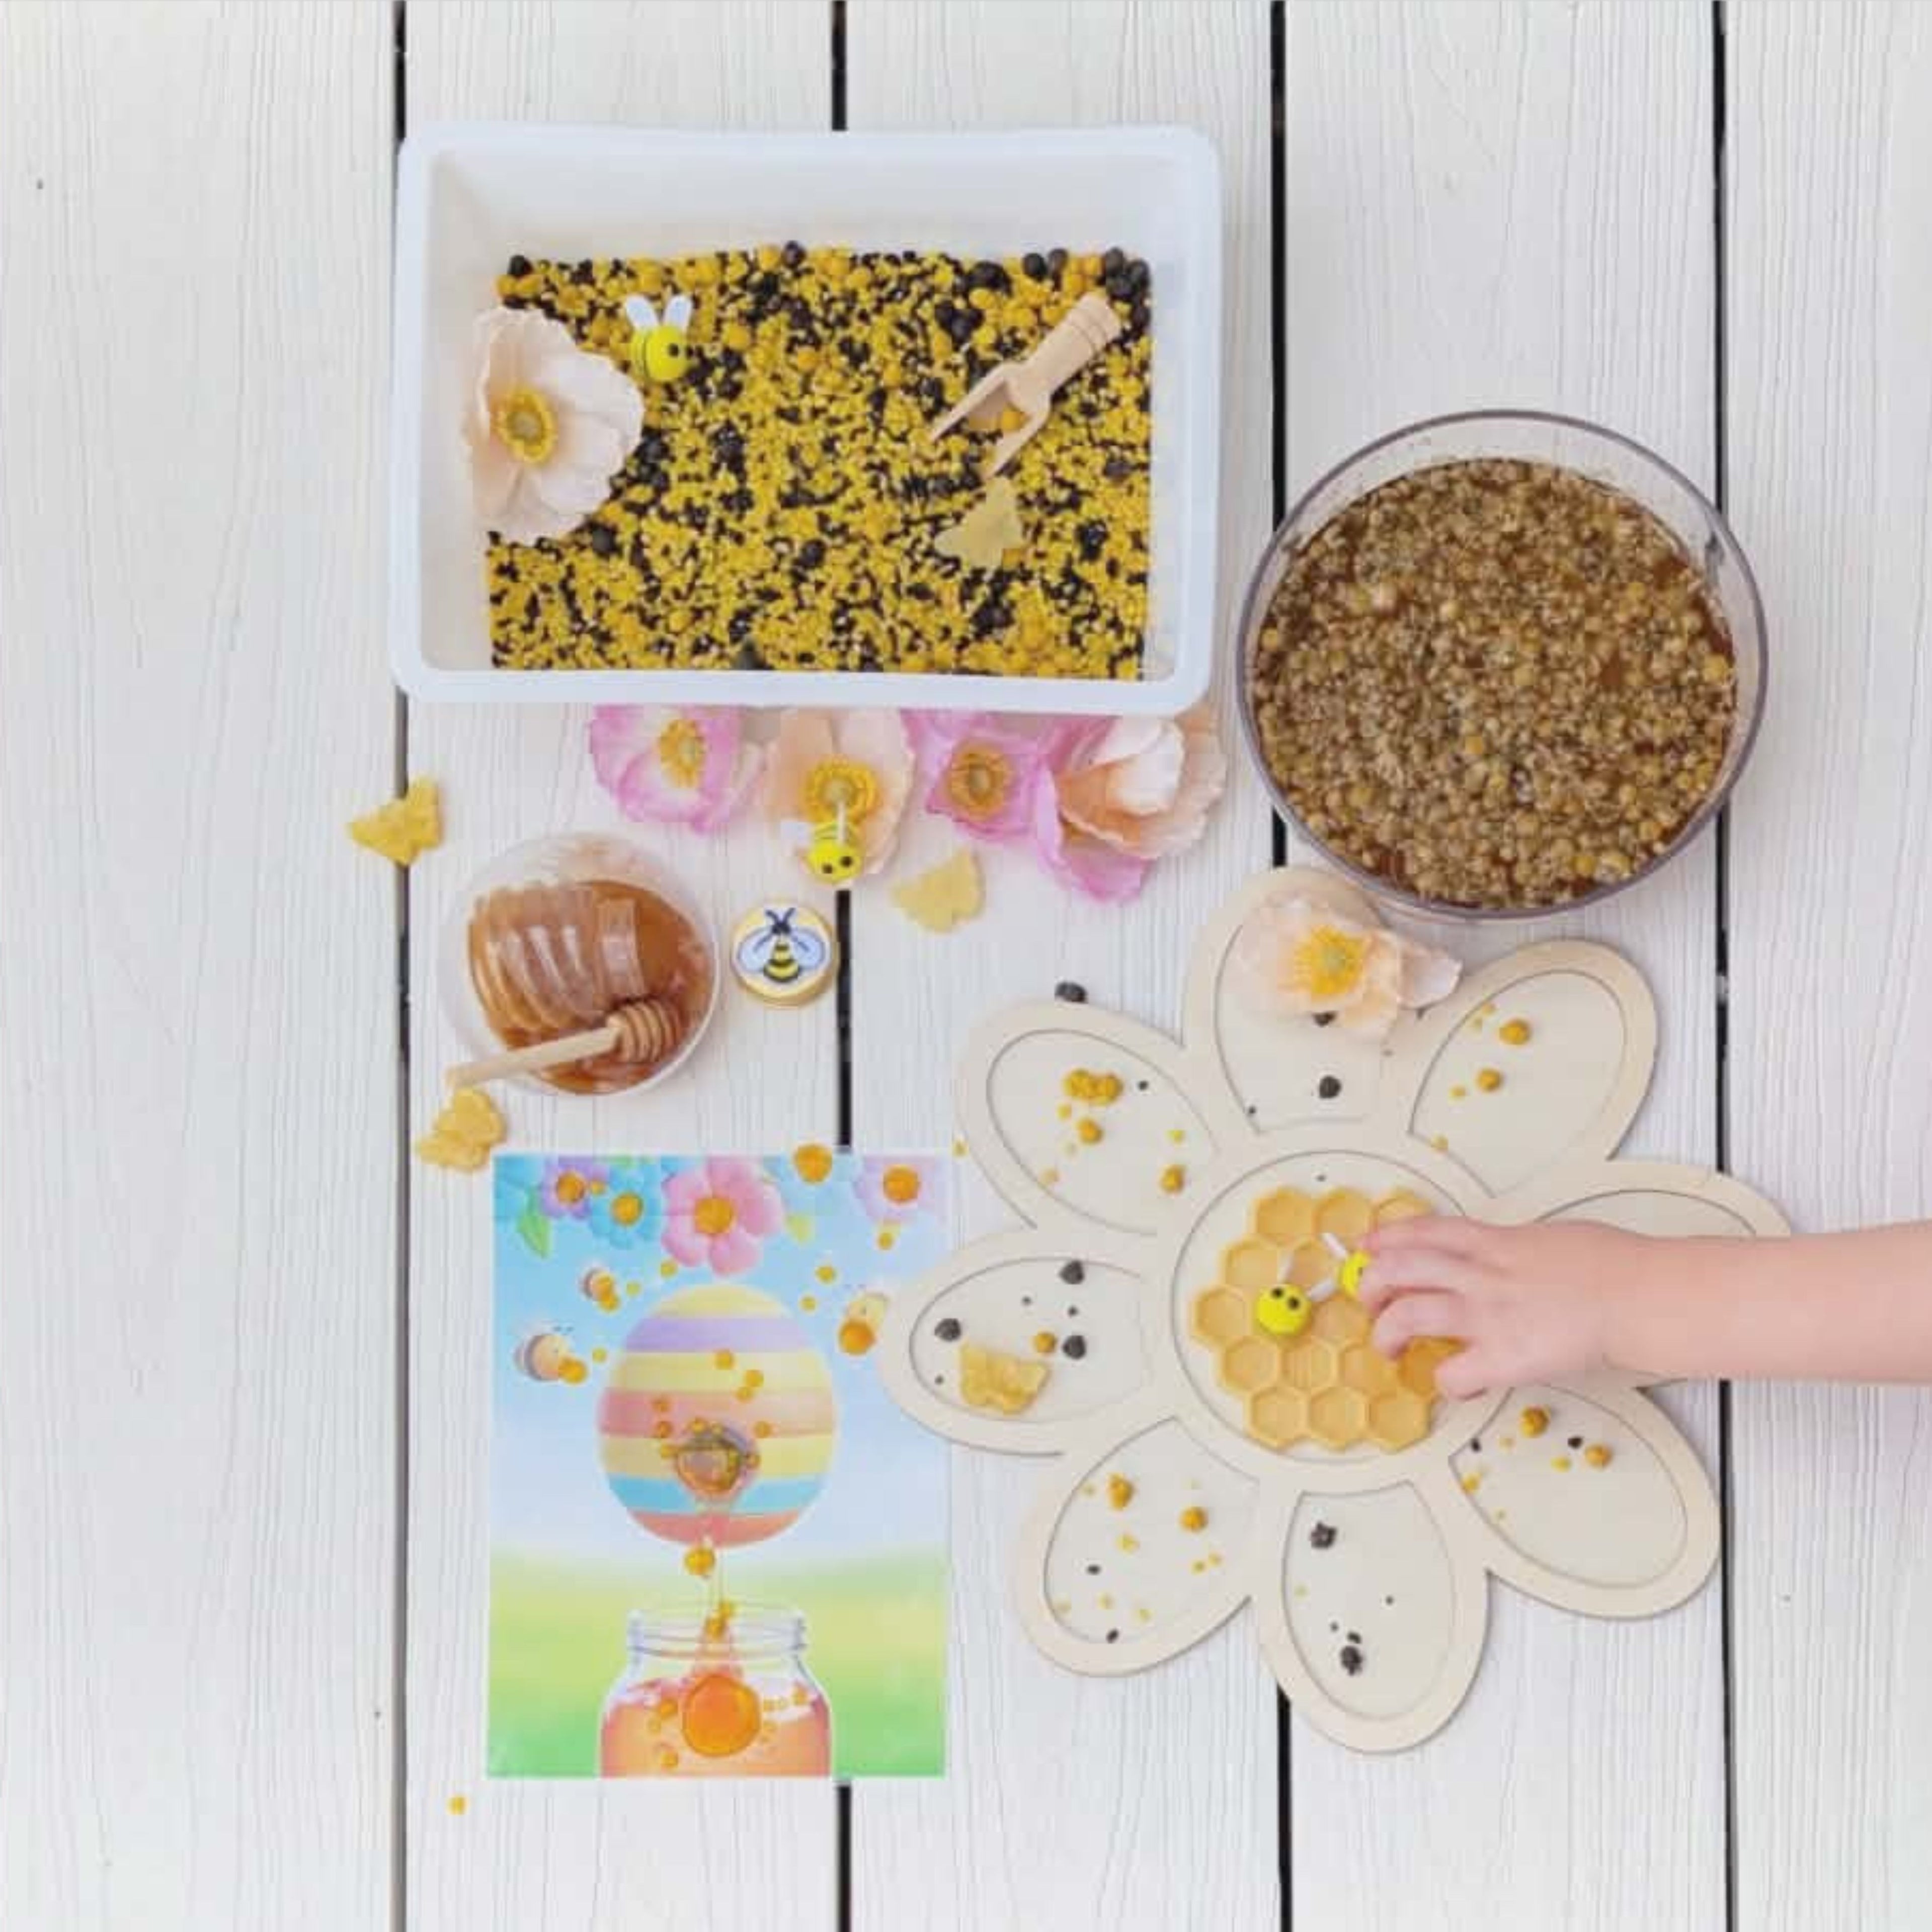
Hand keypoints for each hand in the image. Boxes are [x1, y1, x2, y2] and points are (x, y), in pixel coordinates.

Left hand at [1359, 1217, 1666, 1396]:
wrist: (1638, 1295)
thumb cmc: (1610, 1266)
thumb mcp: (1550, 1238)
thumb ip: (1514, 1248)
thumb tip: (1506, 1255)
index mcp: (1493, 1241)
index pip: (1423, 1231)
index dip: (1387, 1238)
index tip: (1369, 1246)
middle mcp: (1479, 1275)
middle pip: (1398, 1269)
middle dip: (1371, 1284)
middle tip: (1372, 1300)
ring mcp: (1486, 1316)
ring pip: (1407, 1316)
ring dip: (1387, 1333)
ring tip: (1389, 1345)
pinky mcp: (1503, 1358)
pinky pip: (1451, 1374)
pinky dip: (1445, 1382)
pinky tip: (1456, 1381)